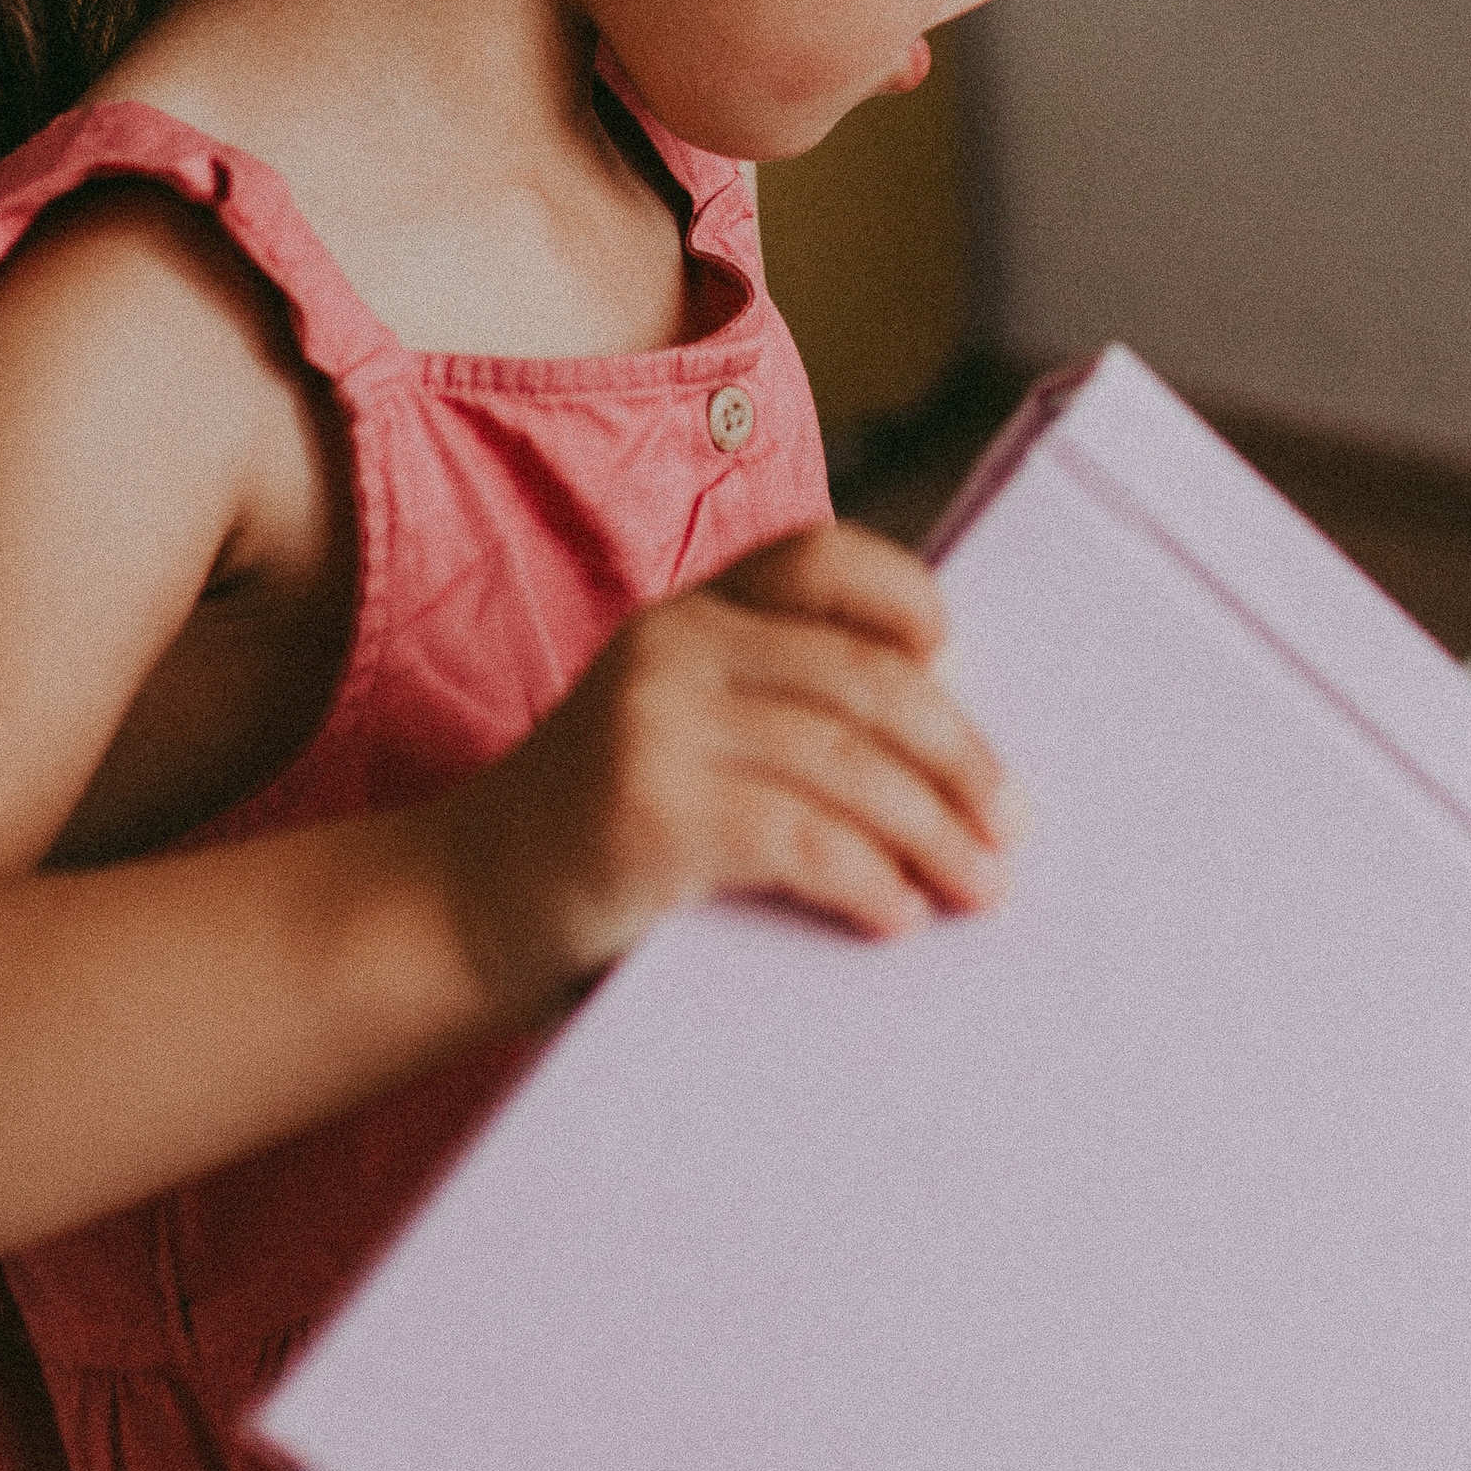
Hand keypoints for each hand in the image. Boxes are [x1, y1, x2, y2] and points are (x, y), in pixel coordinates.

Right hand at [435, 524, 1025, 1012]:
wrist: (456, 910)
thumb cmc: (597, 838)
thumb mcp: (680, 734)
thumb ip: (777, 712)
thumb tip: (951, 753)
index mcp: (691, 609)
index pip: (824, 556)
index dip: (909, 601)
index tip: (967, 676)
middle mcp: (674, 642)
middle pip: (866, 675)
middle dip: (959, 754)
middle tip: (1013, 824)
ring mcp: (656, 721)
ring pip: (847, 761)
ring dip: (935, 831)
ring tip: (983, 887)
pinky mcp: (649, 810)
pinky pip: (799, 836)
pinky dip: (867, 878)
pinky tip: (896, 915)